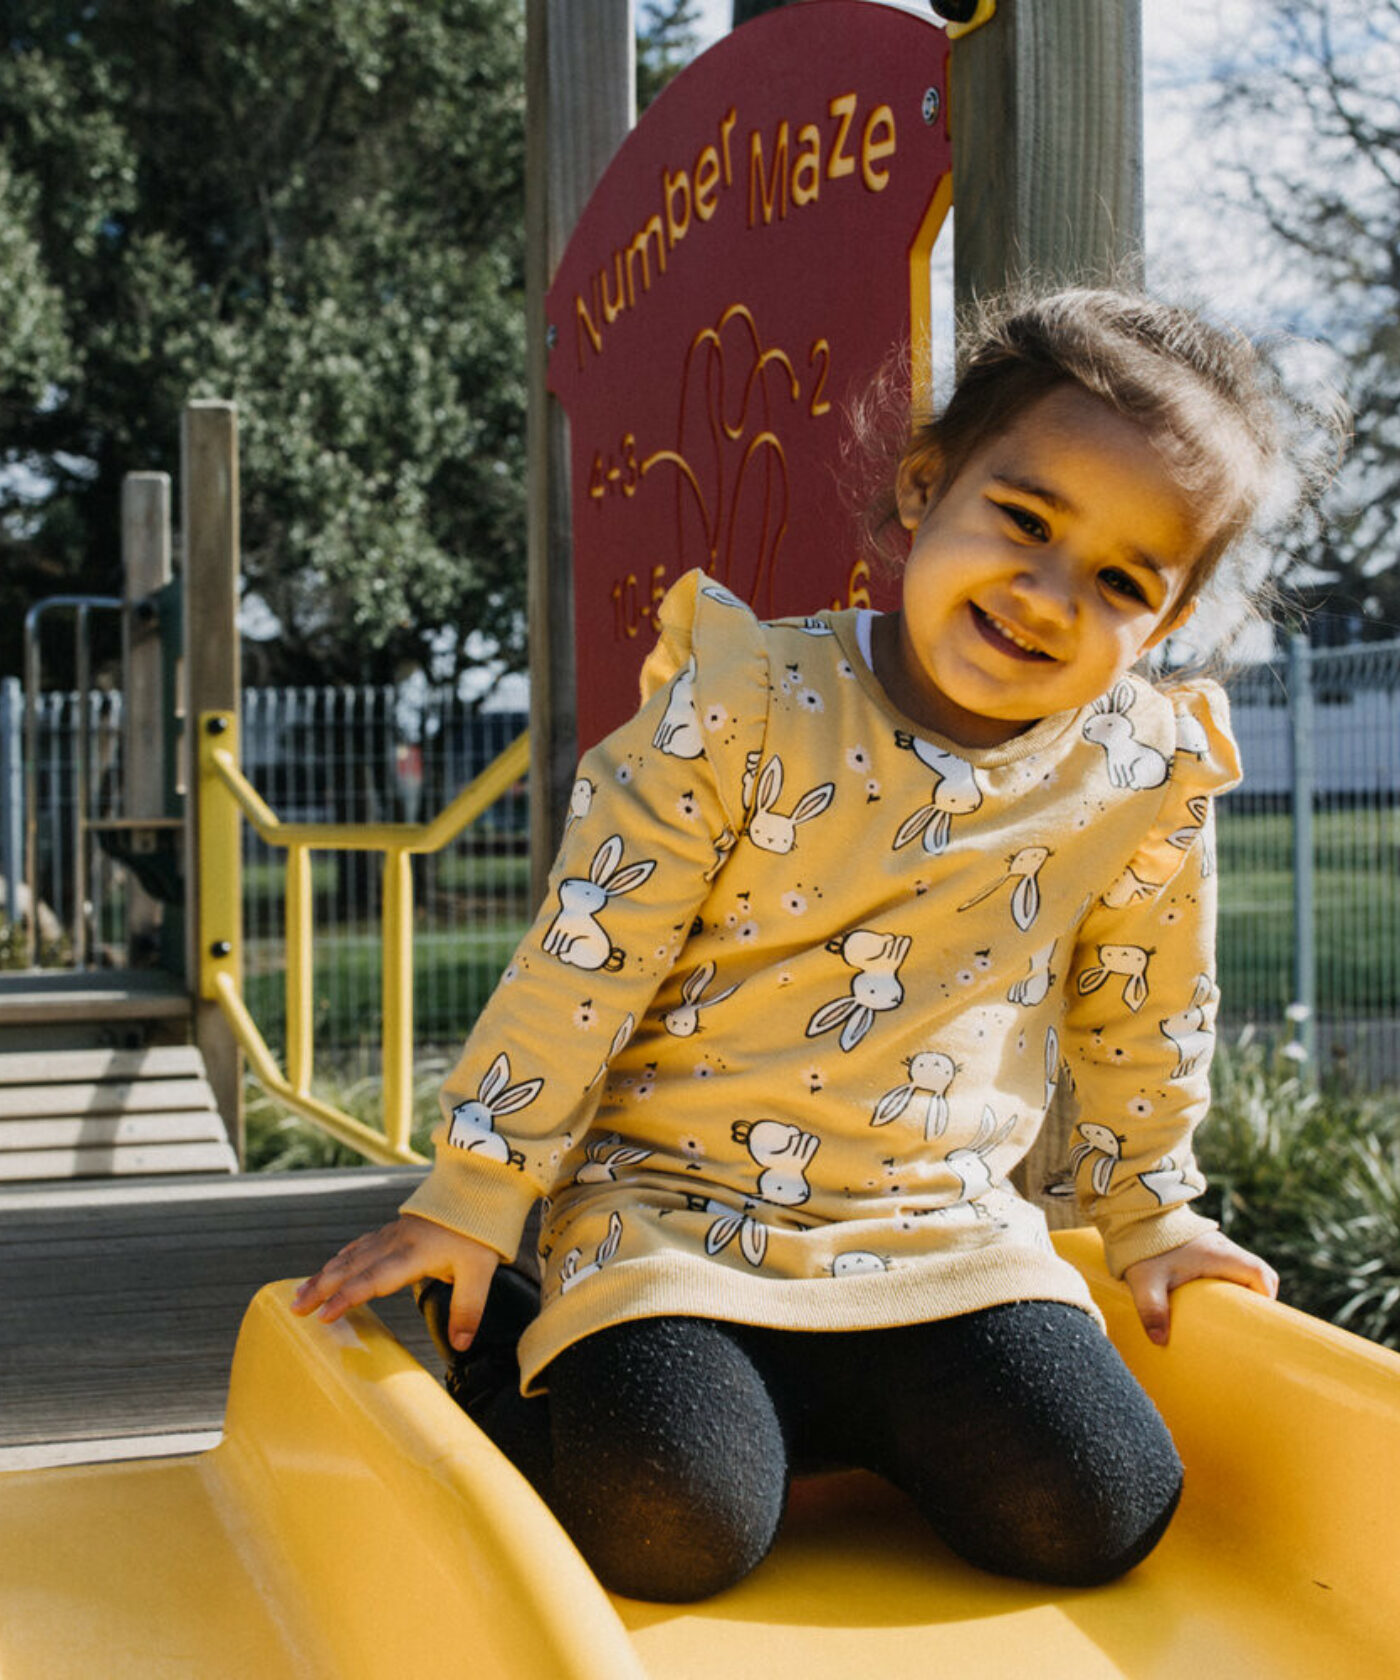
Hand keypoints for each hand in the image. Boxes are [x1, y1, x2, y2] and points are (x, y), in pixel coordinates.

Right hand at [291, 1214, 498, 1350]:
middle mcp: (396, 1243)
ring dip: (325, 1274)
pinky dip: (342, 1258)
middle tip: (295, 1308)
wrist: (480, 1188)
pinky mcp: (396, 1229)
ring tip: (300, 1293)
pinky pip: (361, 1245)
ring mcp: (393, 1234)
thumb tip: (461, 1345)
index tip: (324, 1316)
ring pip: (351, 1255)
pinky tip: (330, 1266)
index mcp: (414, 1255)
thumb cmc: (480, 1231)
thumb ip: (468, 1308)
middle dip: (321, 1288)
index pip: (374, 1280)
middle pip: (352, 1267)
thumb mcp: (481, 1272)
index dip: (348, 1298)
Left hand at [1123, 1230, 1278, 1346]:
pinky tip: (1208, 1298)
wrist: (1134, 1212)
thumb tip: (1160, 1340)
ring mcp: (1214, 1245)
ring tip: (1223, 1314)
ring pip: (1242, 1269)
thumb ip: (1152, 1310)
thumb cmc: (1144, 1246)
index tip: (1255, 1318)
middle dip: (1254, 1298)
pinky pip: (1227, 1265)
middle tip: (1239, 1322)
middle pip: (1257, 1273)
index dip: (1266, 1297)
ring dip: (1239, 1289)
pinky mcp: (1202, 1245)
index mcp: (1220, 1255)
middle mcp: (1223, 1247)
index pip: (1261, 1273)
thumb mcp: (1146, 1281)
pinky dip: (1226, 1281)